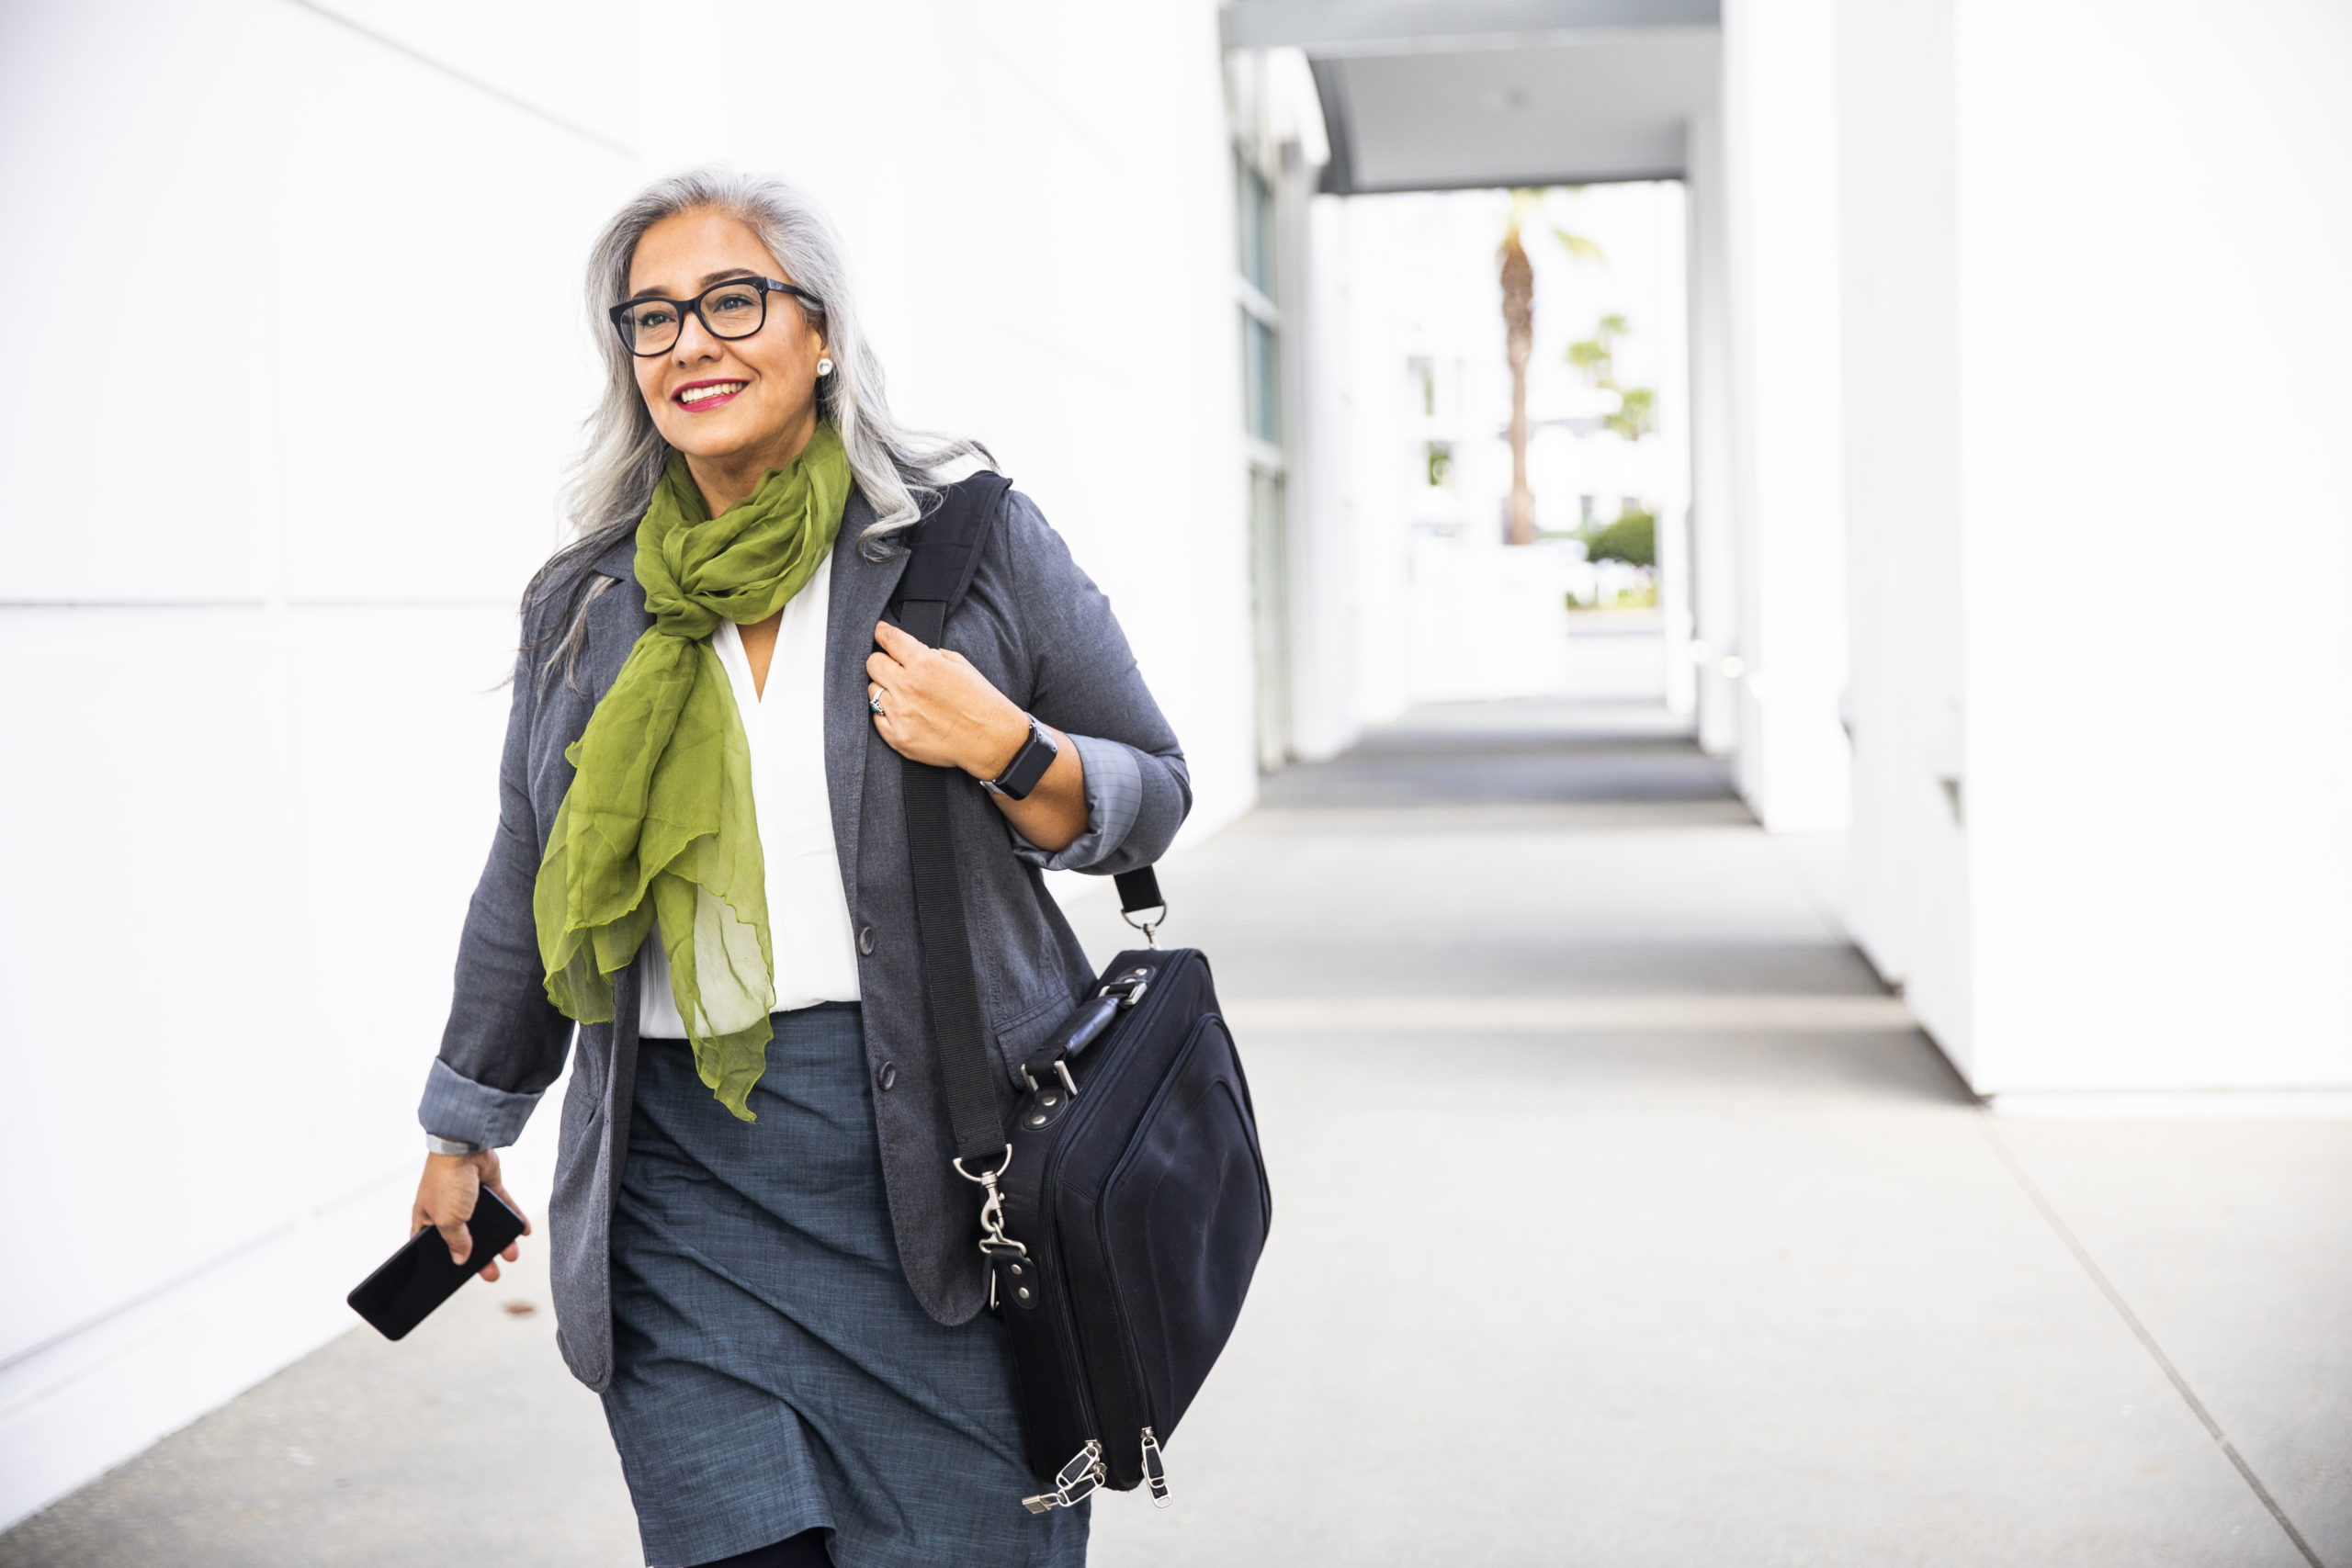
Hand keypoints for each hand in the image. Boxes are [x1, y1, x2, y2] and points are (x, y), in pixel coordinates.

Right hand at [410, 1149, 530, 1278]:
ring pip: (487, 1226)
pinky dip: (513, 1219)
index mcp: (427, 1219)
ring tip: (512, 1254)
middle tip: (493, 1274)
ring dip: (500, 1241)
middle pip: (465, 1240)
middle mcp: (447, 1209)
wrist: (465, 1147)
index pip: (433, 1247)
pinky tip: (523, 1231)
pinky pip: (503, 1208)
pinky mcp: (489, 1188)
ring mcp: (469, 1199)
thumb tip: (462, 1258)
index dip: (442, 1261)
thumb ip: (456, 1241)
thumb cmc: (447, 1181)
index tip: (453, 1278)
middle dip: (480, 1258)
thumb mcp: (447, 1220)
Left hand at [866, 620, 1029, 776]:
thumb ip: (930, 654)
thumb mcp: (960, 664)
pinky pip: (877, 719)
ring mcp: (900, 714)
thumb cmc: (981, 701)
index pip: (888, 639)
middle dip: (882, 662)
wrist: (992, 740)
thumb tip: (909, 653)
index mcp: (924, 663)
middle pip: (873, 664)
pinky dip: (886, 714)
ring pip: (873, 691)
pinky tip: (905, 714)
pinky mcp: (898, 737)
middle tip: (894, 669)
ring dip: (885, 690)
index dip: (881, 633)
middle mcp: (908, 686)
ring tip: (906, 697)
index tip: (879, 632)